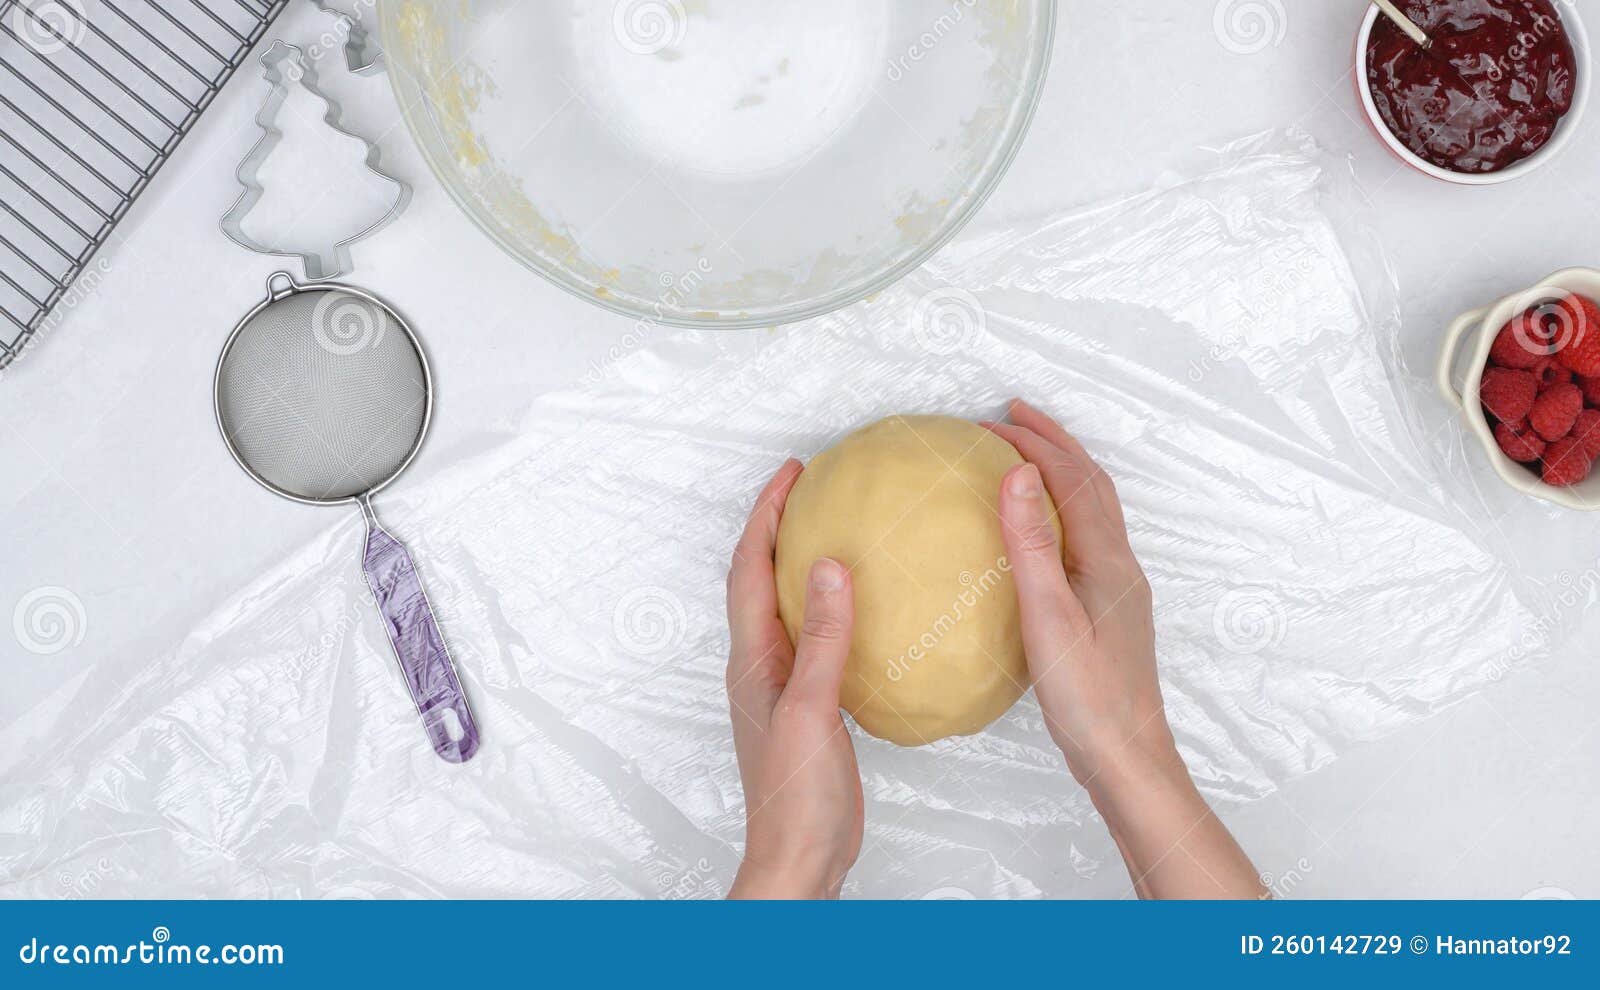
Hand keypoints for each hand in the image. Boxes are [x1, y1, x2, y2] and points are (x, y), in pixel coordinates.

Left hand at [724, 459, 863, 898]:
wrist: (801, 857)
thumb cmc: (797, 797)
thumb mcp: (812, 709)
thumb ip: (821, 639)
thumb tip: (827, 568)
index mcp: (753, 659)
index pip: (749, 569)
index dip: (766, 516)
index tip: (791, 473)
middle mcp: (761, 665)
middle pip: (758, 577)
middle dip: (777, 526)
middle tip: (807, 486)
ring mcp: (783, 684)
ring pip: (785, 604)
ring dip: (799, 561)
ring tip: (833, 528)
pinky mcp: (810, 704)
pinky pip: (815, 636)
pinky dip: (832, 607)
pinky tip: (866, 607)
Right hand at [986, 400, 1263, 898]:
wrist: (1127, 755)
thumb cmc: (1086, 697)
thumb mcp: (1048, 617)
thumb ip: (1031, 545)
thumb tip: (1018, 475)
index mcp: (1107, 560)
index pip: (1072, 480)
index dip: (1035, 443)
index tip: (992, 420)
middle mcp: (1120, 566)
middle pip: (1092, 484)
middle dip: (1054, 441)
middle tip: (1013, 413)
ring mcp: (1118, 589)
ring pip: (1093, 509)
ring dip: (1061, 472)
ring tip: (1025, 456)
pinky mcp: (1109, 611)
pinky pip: (1086, 538)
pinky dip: (1061, 510)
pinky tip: (1037, 531)